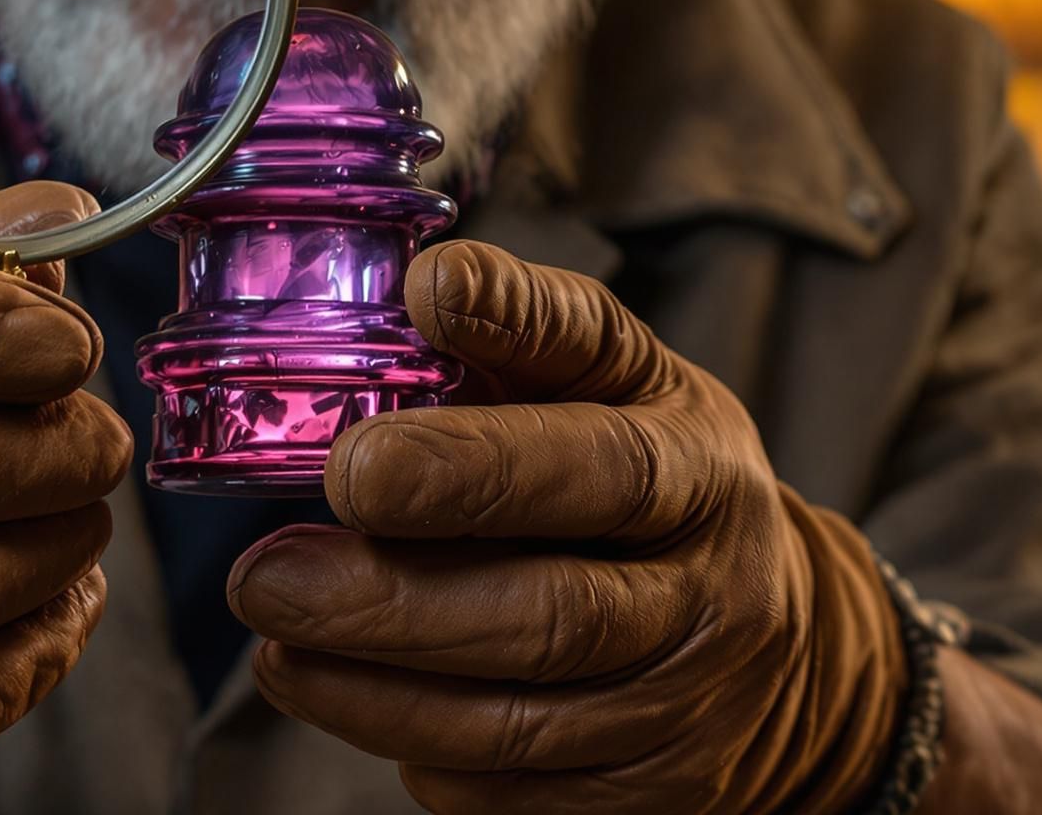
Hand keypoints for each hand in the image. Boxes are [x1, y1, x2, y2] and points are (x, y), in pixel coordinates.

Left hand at [228, 240, 905, 814]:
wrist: (778, 638)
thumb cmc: (654, 473)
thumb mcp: (623, 377)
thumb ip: (530, 325)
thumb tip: (431, 279)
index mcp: (701, 469)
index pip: (603, 466)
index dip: (479, 464)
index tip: (354, 461)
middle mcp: (712, 596)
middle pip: (554, 616)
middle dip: (393, 599)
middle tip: (263, 575)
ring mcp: (686, 711)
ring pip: (519, 722)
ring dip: (373, 687)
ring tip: (274, 639)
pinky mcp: (649, 801)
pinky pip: (514, 793)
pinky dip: (417, 750)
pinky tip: (347, 696)